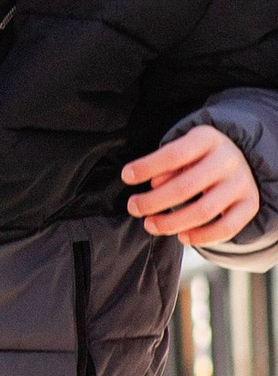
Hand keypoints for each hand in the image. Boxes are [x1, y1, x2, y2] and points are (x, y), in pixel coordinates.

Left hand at [125, 123, 261, 246]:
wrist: (241, 159)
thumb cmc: (199, 156)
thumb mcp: (183, 150)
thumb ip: (168, 164)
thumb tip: (155, 185)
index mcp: (208, 139)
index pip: (174, 154)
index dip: (147, 167)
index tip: (126, 177)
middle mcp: (228, 159)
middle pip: (186, 187)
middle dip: (153, 201)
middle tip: (134, 207)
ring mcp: (242, 183)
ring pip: (204, 210)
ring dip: (171, 223)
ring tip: (150, 225)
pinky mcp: (250, 204)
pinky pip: (226, 228)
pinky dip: (202, 237)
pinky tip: (181, 237)